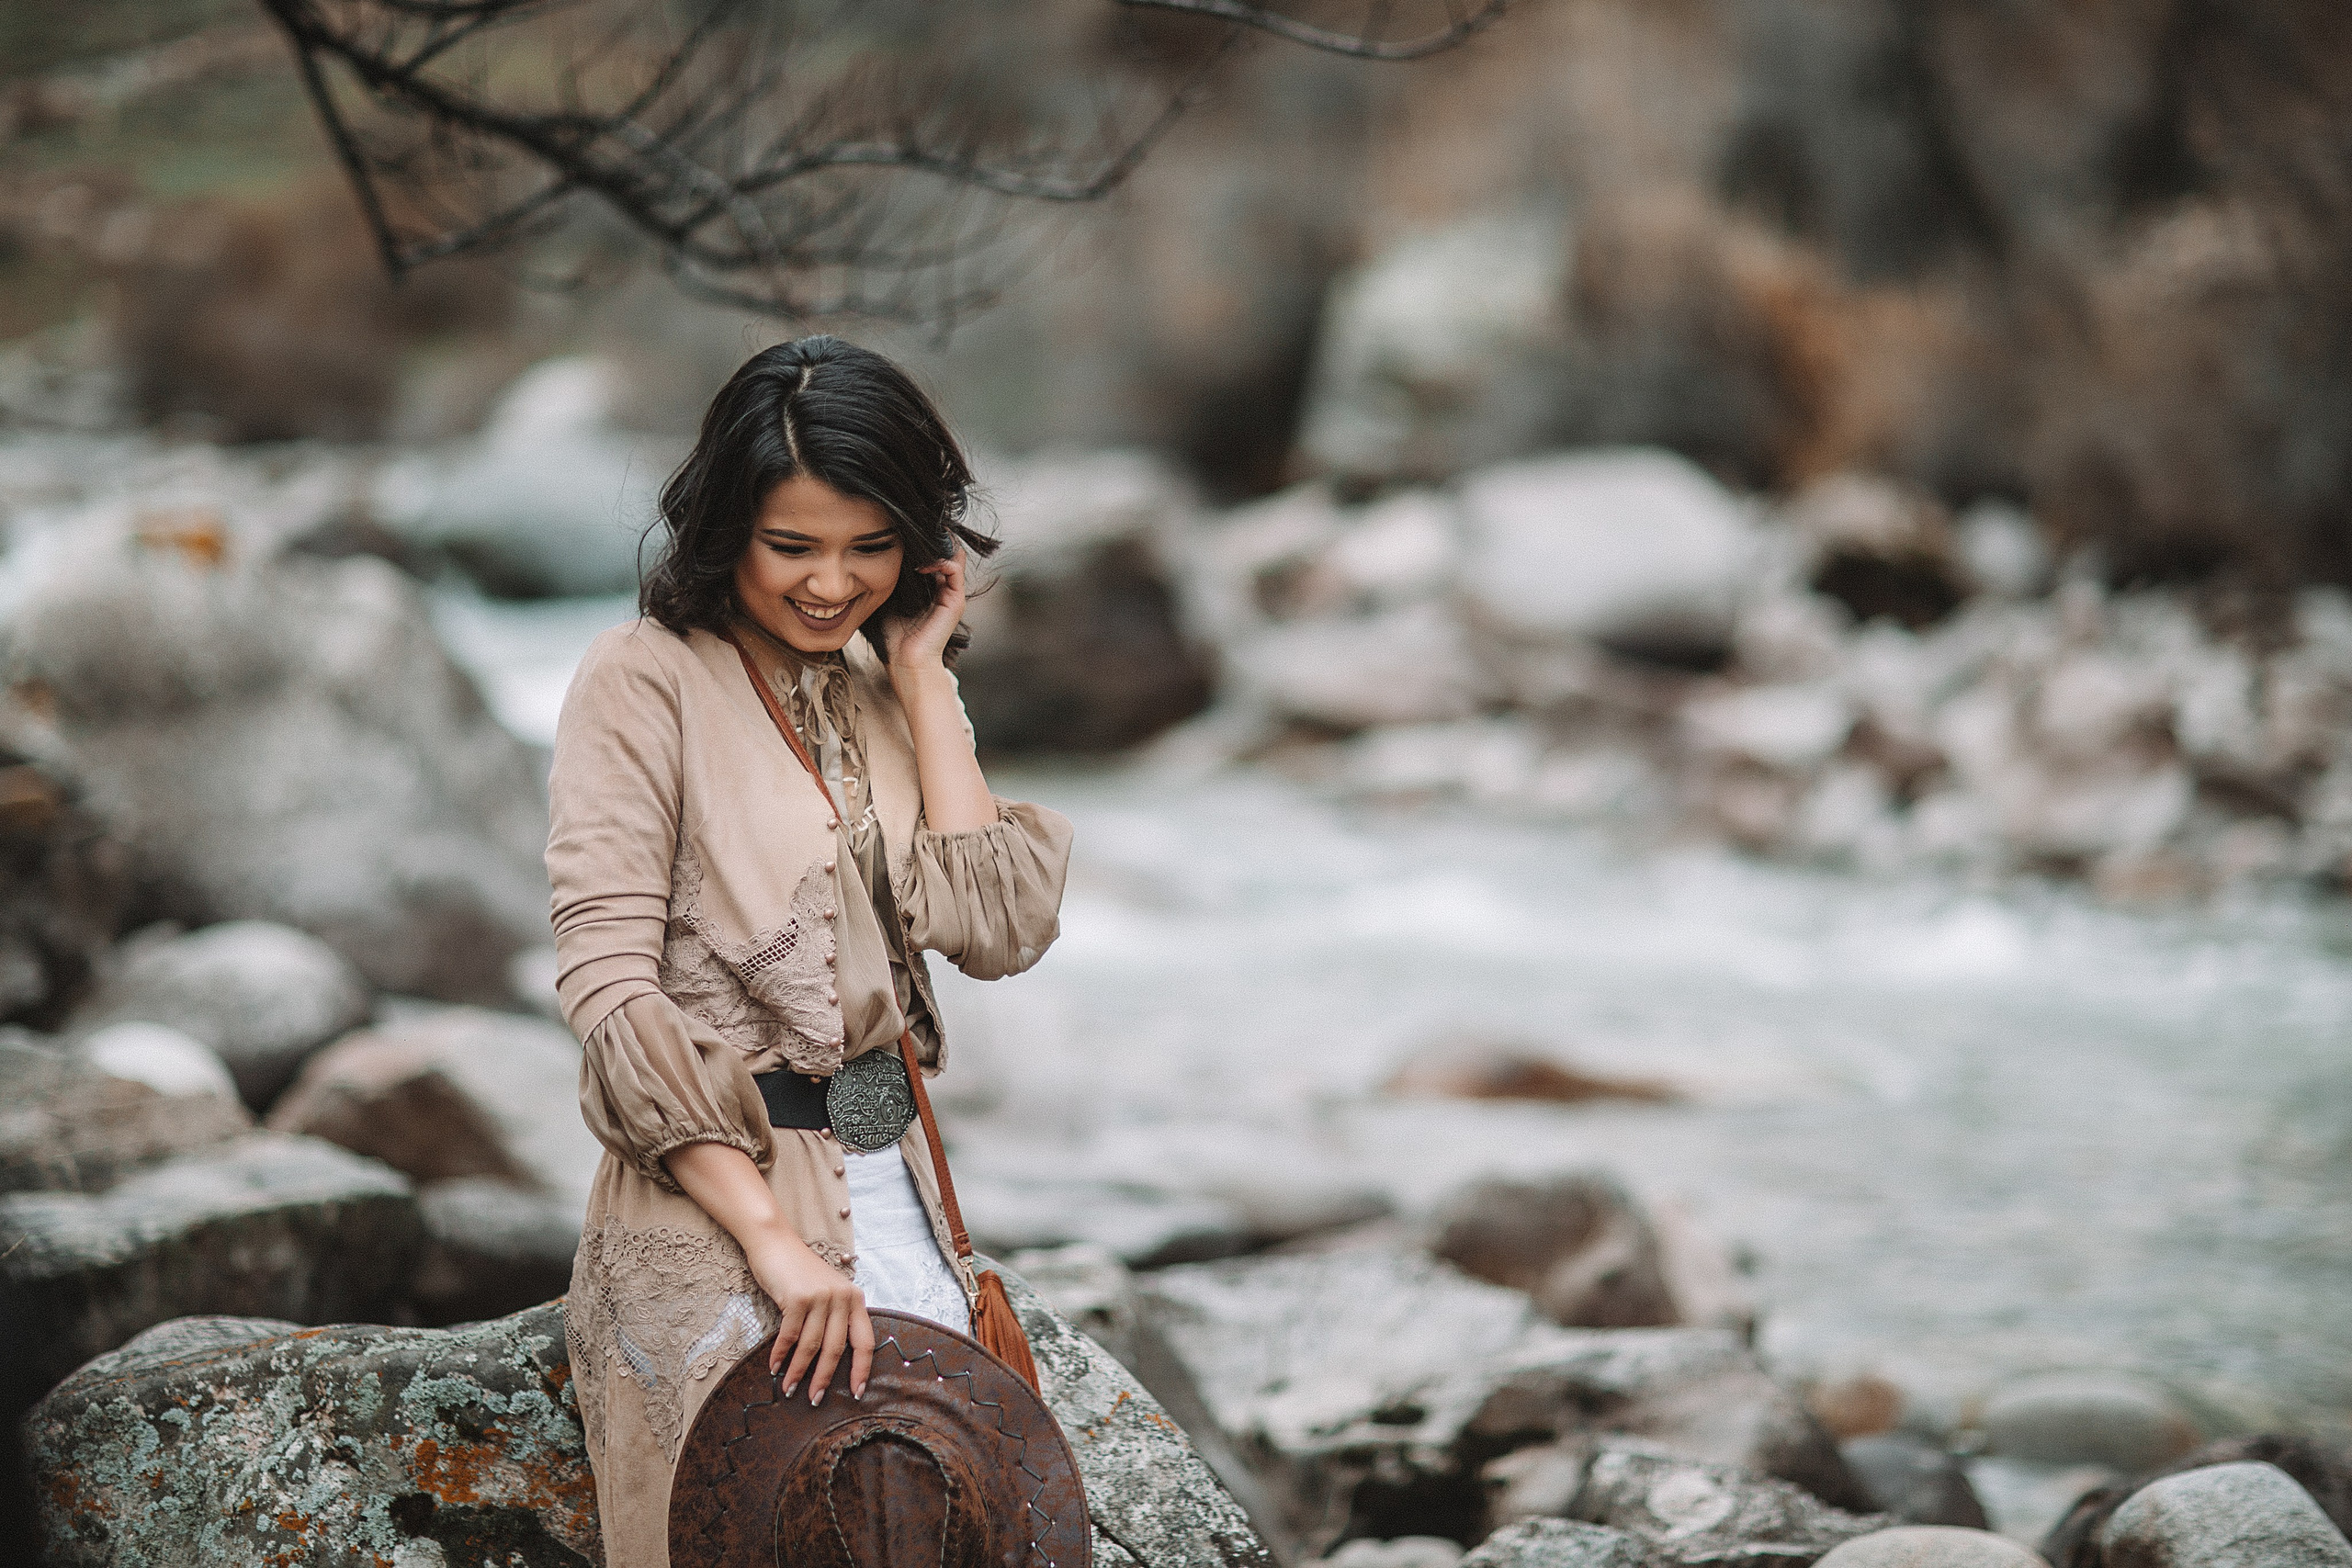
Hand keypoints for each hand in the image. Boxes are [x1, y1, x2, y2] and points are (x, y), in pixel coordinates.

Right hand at [743, 1226, 873, 1402]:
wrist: (775, 1242)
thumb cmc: (800, 1271)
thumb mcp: (827, 1291)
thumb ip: (835, 1317)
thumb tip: (832, 1360)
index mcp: (854, 1298)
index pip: (865, 1341)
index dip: (862, 1369)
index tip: (857, 1393)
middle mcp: (842, 1297)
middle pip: (837, 1349)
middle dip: (825, 1378)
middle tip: (815, 1400)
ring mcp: (820, 1297)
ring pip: (812, 1346)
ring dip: (799, 1371)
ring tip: (790, 1389)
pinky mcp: (797, 1298)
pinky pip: (790, 1335)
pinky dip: (781, 1355)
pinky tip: (775, 1368)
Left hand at [883, 545, 967, 679]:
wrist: (905, 662)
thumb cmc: (894, 637)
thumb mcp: (889, 600)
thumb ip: (891, 581)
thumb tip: (876, 556)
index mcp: (932, 589)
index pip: (934, 556)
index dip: (922, 543)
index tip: (904, 535)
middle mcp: (945, 590)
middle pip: (946, 552)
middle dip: (931, 540)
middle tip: (912, 532)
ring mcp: (952, 595)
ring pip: (953, 556)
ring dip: (935, 548)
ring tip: (916, 547)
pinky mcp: (956, 602)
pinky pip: (954, 570)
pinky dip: (940, 561)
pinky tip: (920, 565)